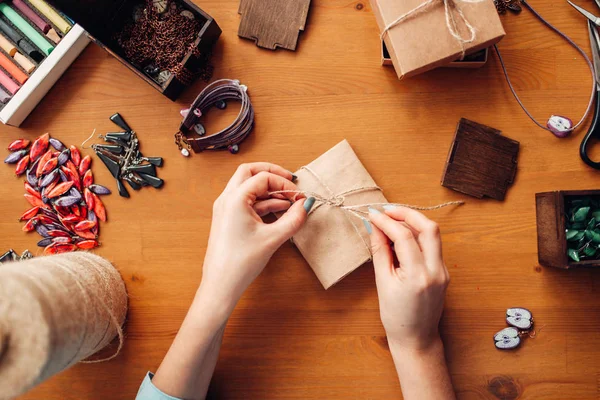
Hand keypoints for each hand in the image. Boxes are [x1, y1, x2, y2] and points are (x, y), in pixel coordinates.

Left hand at [198, 163, 309, 314]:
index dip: (283, 183)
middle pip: (249, 172)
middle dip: (272, 175)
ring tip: (290, 203)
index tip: (299, 195)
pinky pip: (247, 202)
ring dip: (269, 191)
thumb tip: (306, 205)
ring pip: (248, 187)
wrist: (221, 285)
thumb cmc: (240, 262)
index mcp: (234, 199)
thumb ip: (293, 219)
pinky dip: (263, 203)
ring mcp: (225, 209)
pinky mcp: (228, 219)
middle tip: (290, 182)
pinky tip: (280, 212)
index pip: (262, 177)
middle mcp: (226, 199)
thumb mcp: (273, 238)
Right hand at [367, 206, 448, 352]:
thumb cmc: (396, 316)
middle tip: (386, 210)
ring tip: (391, 221)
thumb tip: (374, 227)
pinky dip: (417, 236)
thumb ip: (380, 251)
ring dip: (413, 222)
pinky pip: (432, 246)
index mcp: (418, 276)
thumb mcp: (382, 282)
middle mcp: (436, 271)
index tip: (372, 214)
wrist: (416, 338)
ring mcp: (444, 271)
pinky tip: (400, 237)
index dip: (386, 221)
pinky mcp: (444, 272)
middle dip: (407, 213)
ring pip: (433, 234)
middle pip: (428, 228)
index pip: (404, 236)